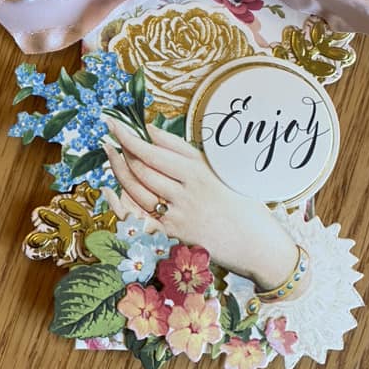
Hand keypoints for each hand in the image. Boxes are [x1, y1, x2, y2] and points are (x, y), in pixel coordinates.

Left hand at [101, 118, 300, 291]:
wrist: (258, 245)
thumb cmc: (240, 202)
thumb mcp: (215, 169)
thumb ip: (180, 149)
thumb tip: (150, 129)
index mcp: (197, 172)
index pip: (152, 151)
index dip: (128, 136)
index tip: (113, 123)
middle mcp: (185, 194)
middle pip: (141, 169)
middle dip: (120, 151)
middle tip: (110, 137)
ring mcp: (178, 217)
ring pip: (137, 190)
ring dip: (118, 171)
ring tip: (111, 154)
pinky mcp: (173, 236)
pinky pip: (139, 217)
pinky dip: (121, 203)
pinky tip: (111, 189)